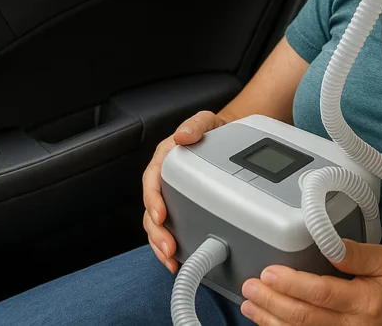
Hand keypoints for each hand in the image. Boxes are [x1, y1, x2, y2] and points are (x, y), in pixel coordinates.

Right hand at [142, 111, 225, 271]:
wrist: (228, 137)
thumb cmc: (212, 131)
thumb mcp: (205, 121)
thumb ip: (194, 126)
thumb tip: (182, 135)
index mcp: (165, 159)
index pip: (152, 181)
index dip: (153, 200)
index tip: (160, 215)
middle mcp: (165, 180)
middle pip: (152, 209)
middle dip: (156, 232)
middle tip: (167, 248)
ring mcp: (173, 196)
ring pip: (159, 224)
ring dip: (161, 244)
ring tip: (170, 260)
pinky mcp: (183, 208)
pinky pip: (173, 229)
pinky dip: (173, 246)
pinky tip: (179, 259)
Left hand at [239, 240, 381, 325]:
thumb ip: (358, 253)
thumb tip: (330, 244)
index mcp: (364, 301)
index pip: (321, 293)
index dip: (291, 284)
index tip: (270, 272)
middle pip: (303, 317)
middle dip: (271, 302)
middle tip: (250, 287)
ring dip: (270, 319)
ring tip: (250, 305)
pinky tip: (268, 320)